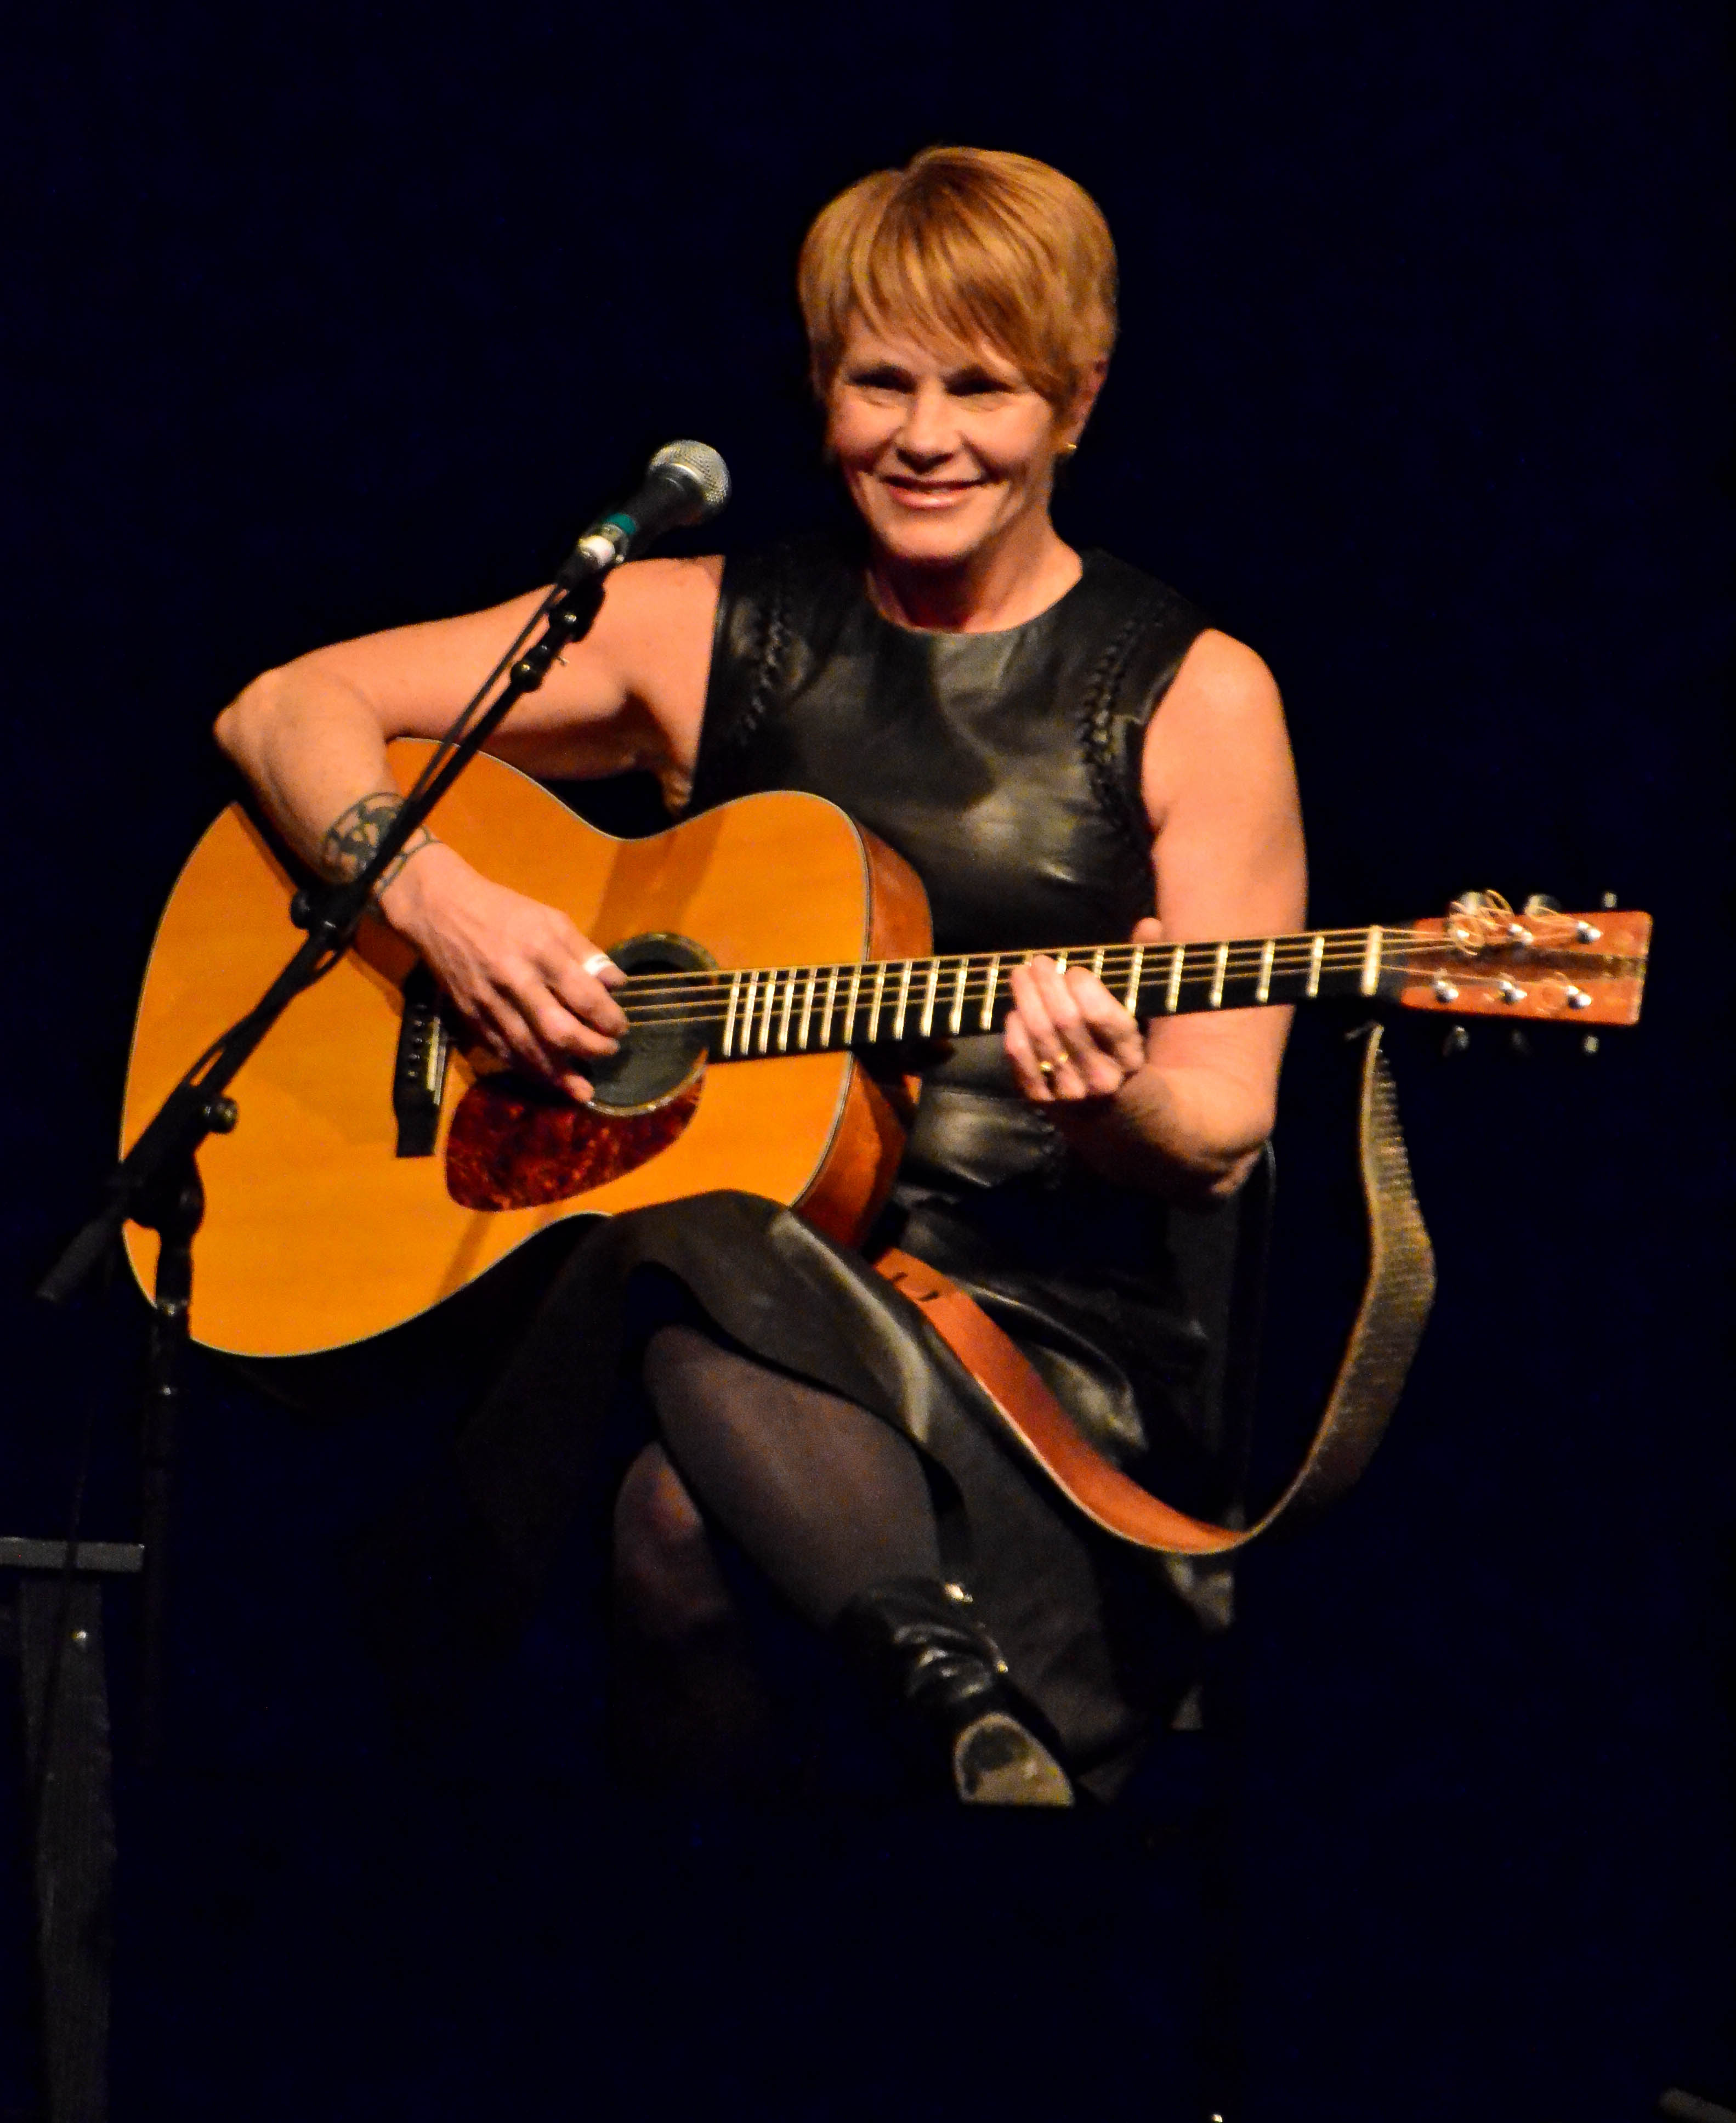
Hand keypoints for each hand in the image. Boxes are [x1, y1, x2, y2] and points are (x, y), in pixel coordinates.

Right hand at [379, 843, 626, 1100]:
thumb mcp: (551, 918)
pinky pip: (501, 1050)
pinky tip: (546, 1080)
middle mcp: (515, 980)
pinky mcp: (470, 1015)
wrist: (439, 910)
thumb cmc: (504, 910)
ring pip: (527, 1048)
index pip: (583, 996)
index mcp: (541, 952)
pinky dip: (525, 1069)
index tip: (620, 1027)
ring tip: (583, 1090)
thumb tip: (617, 984)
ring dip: (558, 1074)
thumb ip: (585, 952)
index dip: (608, 1018)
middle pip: (557, 1030)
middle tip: (609, 1052)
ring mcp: (489, 1002)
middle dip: (589, 1049)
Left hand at [1005, 916, 1161, 1108]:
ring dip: (1025, 998)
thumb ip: (1144, 971)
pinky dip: (1014, 1031)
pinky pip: (1021, 1059)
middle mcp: (1100, 1079)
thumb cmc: (1128, 1057)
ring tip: (1019, 974)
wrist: (1120, 1123)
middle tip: (1037, 962)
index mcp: (1131, 1058)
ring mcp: (1069, 1093)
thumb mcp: (1143, 1021)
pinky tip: (1015, 1011)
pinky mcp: (1042, 1102)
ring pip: (1040, 1036)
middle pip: (1065, 1021)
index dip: (1084, 988)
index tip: (1075, 970)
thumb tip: (1147, 924)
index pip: (1104, 1018)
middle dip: (1047, 984)